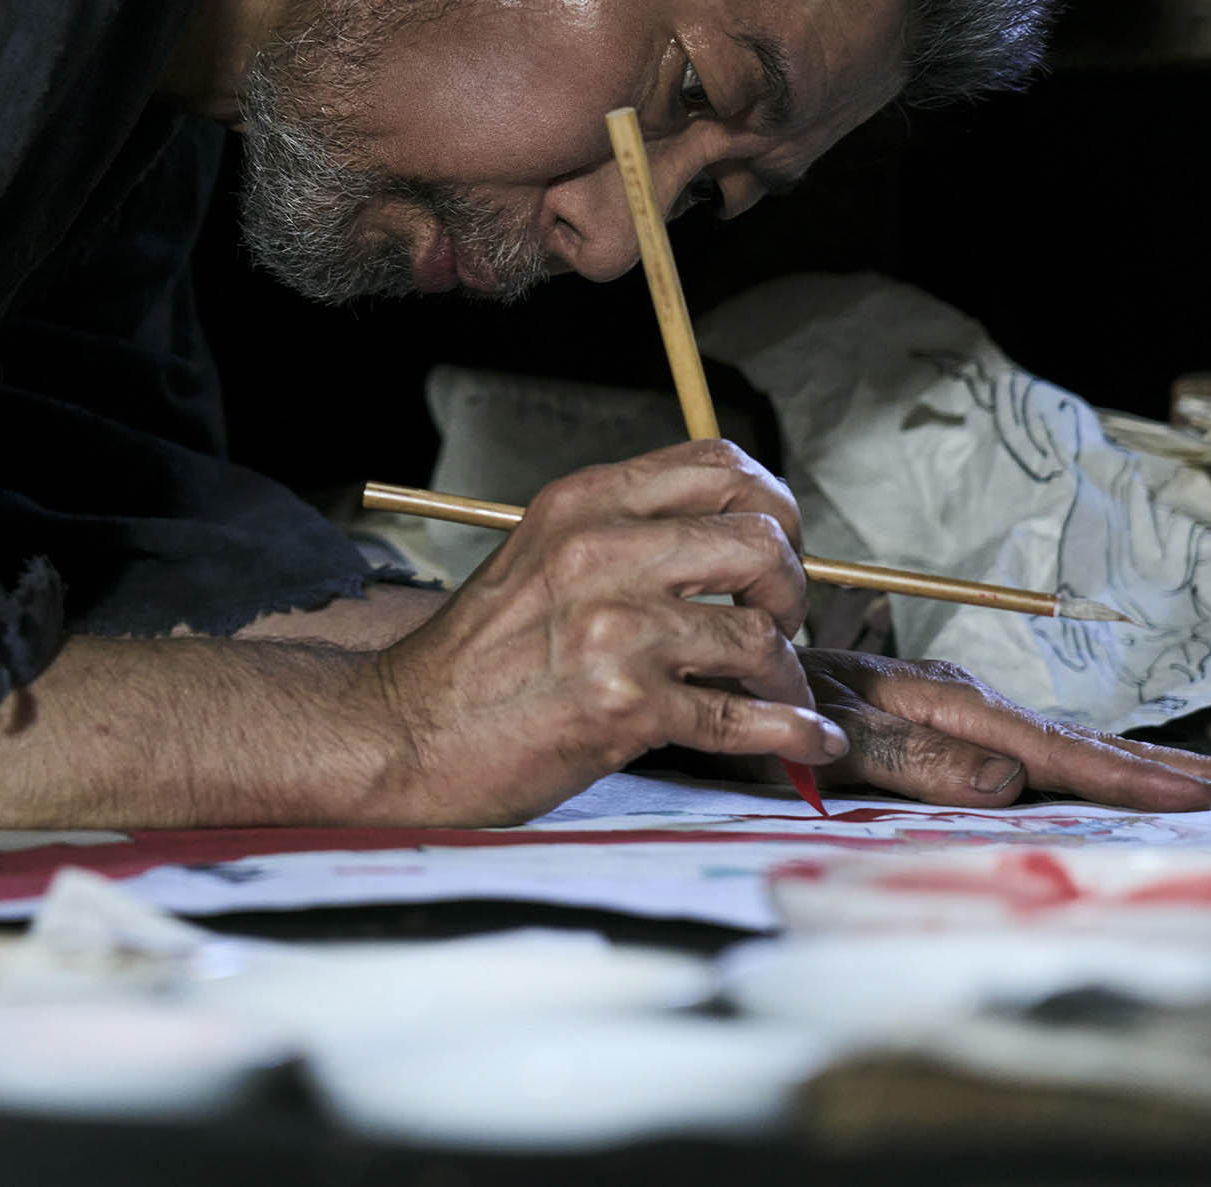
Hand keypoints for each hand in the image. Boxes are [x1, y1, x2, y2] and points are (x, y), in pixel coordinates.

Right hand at [364, 439, 848, 824]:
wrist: (404, 730)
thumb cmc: (476, 660)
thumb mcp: (541, 558)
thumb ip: (625, 539)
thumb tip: (736, 548)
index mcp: (581, 504)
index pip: (719, 466)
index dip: (774, 506)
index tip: (778, 548)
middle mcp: (599, 553)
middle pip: (760, 539)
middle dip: (792, 587)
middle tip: (778, 622)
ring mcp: (614, 630)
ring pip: (761, 634)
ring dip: (785, 675)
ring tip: (775, 694)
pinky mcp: (624, 707)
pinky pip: (745, 719)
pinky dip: (793, 737)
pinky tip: (806, 744)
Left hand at [795, 649, 1210, 809]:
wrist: (709, 667)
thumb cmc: (755, 705)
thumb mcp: (820, 734)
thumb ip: (905, 758)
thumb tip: (1006, 781)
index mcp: (939, 703)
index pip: (1050, 749)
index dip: (1125, 776)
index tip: (1199, 796)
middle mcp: (953, 701)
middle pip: (1072, 741)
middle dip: (1161, 766)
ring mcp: (944, 709)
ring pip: (1050, 743)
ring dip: (1129, 764)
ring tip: (1205, 785)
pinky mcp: (926, 722)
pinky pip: (1015, 747)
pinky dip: (1073, 762)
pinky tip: (1103, 780)